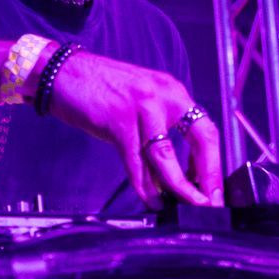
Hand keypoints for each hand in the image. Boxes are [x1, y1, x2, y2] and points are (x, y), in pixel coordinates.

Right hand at [45, 51, 222, 207]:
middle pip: (199, 140)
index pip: (206, 130)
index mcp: (173, 92)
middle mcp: (163, 96)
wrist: (64, 73)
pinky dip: (144, 185)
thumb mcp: (140, 103)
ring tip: (181, 205)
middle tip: (208, 202)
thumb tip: (174, 173)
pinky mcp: (118, 120)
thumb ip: (159, 131)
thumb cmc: (101, 90)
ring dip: (176, 187)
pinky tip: (151, 199)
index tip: (214, 189)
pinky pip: (136, 161)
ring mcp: (141, 107)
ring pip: (166, 156)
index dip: (214, 163)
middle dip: (206, 176)